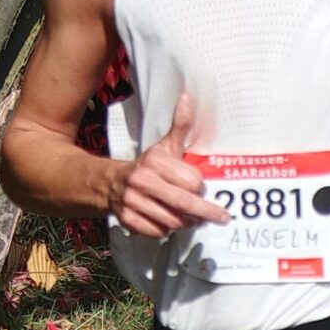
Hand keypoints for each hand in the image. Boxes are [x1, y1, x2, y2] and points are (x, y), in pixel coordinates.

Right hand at [114, 92, 227, 237]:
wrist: (108, 184)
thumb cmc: (146, 167)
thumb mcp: (164, 147)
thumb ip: (180, 127)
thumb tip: (188, 98)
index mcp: (154, 162)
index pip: (191, 181)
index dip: (200, 187)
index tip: (203, 189)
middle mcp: (142, 181)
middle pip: (184, 203)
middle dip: (206, 213)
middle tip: (221, 217)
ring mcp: (133, 202)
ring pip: (173, 221)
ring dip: (186, 222)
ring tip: (191, 218)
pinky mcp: (128, 220)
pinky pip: (159, 232)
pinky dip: (168, 230)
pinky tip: (170, 221)